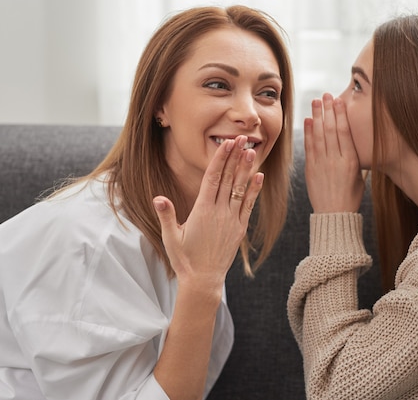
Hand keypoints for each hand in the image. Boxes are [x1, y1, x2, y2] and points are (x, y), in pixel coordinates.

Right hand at [153, 136, 262, 293]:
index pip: (213, 178)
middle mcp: (219, 212)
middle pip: (229, 178)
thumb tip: (158, 198)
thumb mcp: (170, 237)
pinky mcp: (239, 229)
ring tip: (251, 150)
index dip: (221, 159)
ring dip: (246, 169)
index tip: (227, 143)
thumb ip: (166, 215)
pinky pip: (248, 205)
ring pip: (240, 189)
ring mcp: (232, 220)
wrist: (203, 280)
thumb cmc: (184, 258)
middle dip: (235, 156)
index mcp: (202, 210)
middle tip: (242, 137)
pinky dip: (254, 190)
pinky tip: (259, 176)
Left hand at [304, 93, 365, 212]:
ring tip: (315, 102)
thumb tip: (355, 142)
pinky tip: (307, 120)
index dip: (340, 114)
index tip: (338, 100)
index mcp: (350, 161)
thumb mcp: (360, 177)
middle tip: (325, 95)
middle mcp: (335, 160)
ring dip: (316, 117)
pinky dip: (307, 133)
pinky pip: (308, 148)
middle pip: (330, 130)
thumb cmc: (350, 197)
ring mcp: (321, 165)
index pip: (344, 132)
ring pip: (318, 136)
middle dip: (327, 110)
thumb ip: (355, 158)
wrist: (334, 215)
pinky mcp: (310, 170)